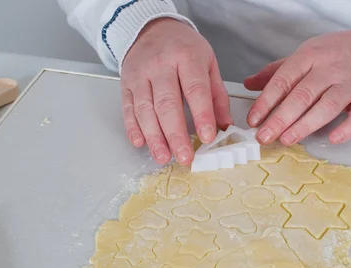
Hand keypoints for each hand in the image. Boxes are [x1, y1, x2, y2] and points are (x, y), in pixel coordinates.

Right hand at [120, 18, 232, 164]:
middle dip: (176, 135)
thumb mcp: (208, 63)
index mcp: (186, 57)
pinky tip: (140, 143)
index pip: (195, 90)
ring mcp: (140, 74)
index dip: (201, 115)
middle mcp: (160, 65)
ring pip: (145, 109)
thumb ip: (217, 95)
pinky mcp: (125, 83)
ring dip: (154, 137)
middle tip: (185, 157)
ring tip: (164, 157)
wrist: (152, 28)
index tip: (207, 137)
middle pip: (167, 104)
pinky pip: (128, 108)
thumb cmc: (183, 47)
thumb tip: (224, 126)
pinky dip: (132, 127)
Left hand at [244, 30, 350, 145]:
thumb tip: (250, 84)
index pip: (283, 80)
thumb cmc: (337, 54)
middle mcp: (329, 69)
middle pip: (302, 95)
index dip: (266, 101)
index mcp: (309, 57)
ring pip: (327, 106)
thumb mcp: (305, 55)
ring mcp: (349, 83)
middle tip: (265, 136)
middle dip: (280, 118)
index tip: (253, 119)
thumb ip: (277, 71)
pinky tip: (333, 138)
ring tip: (288, 139)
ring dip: (305, 124)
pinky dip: (348, 128)